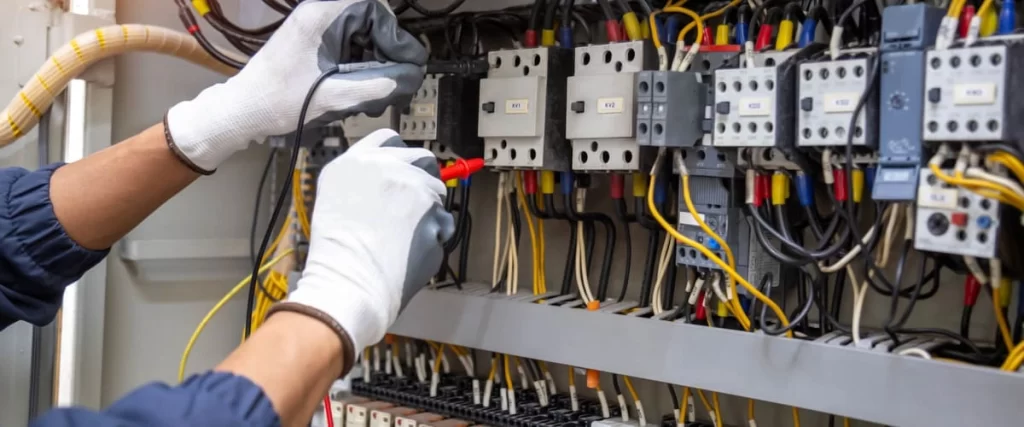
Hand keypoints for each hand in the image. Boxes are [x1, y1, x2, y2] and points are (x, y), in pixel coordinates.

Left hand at [165, 0, 425, 171]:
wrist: (244, 110)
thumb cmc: (277, 101)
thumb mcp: (336, 97)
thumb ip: (379, 85)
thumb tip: (412, 76)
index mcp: (322, 17)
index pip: (375, 11)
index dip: (396, 37)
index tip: (406, 63)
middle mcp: (318, 14)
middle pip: (371, 22)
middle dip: (387, 53)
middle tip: (395, 81)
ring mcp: (315, 27)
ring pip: (362, 36)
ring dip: (375, 63)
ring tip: (375, 93)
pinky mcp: (313, 41)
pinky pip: (348, 45)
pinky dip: (360, 66)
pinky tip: (359, 91)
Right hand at [270, 129, 454, 356]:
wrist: (349, 281)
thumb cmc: (337, 252)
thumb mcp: (335, 197)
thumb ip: (364, 178)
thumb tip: (389, 179)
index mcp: (357, 161)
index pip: (388, 138)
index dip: (400, 154)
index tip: (404, 169)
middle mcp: (388, 167)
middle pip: (422, 158)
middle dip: (423, 177)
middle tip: (412, 204)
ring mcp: (415, 188)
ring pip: (437, 190)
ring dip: (430, 209)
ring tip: (405, 236)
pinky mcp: (435, 213)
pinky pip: (445, 221)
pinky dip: (435, 234)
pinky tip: (412, 250)